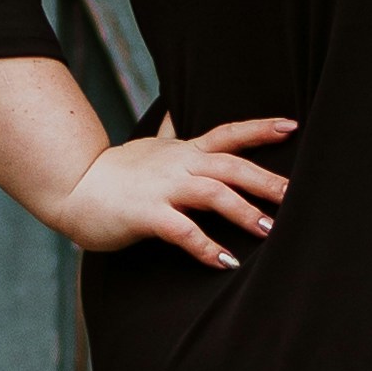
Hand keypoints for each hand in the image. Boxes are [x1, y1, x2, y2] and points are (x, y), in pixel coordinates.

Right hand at [52, 110, 294, 267]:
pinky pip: (183, 230)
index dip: (260, 129)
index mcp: (184, 151)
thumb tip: (177, 109)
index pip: (228, 134)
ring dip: (243, 211)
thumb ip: (169, 133)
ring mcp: (163, 189)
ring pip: (212, 193)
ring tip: (269, 230)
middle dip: (265, 179)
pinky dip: (206, 246)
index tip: (292, 126)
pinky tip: (226, 261)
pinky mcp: (147, 214)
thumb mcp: (148, 148)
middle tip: (296, 195)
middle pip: (230, 166)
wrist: (74, 188)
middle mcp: (178, 165)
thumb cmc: (116, 172)